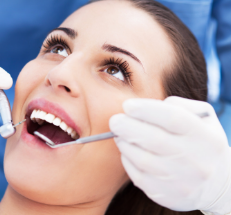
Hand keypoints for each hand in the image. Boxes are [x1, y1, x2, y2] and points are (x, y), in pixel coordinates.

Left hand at [109, 96, 230, 214]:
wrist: (215, 184)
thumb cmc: (201, 142)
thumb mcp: (202, 118)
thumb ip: (178, 106)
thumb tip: (146, 107)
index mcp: (206, 138)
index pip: (173, 118)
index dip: (146, 110)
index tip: (127, 106)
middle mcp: (196, 161)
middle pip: (154, 140)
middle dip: (128, 127)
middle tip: (115, 120)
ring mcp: (182, 181)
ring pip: (143, 160)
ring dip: (125, 144)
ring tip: (119, 135)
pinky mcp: (167, 195)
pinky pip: (138, 176)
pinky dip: (127, 161)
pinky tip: (127, 151)